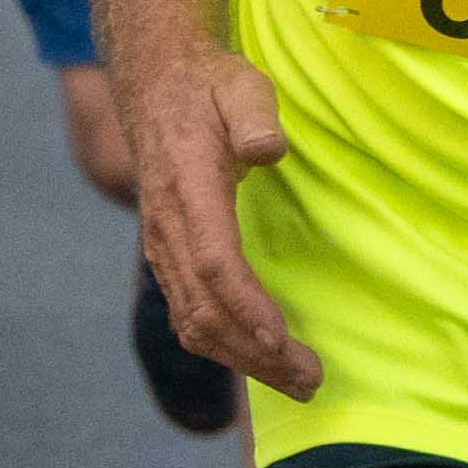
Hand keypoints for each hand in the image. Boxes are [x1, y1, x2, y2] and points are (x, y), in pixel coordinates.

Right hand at [125, 41, 316, 402]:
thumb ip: (254, 115)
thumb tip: (268, 148)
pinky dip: (222, 345)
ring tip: (296, 382)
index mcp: (188, 189)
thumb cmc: (210, 87)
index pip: (215, 262)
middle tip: (310, 382)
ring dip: (242, 359)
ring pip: (193, 321)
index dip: (246, 308)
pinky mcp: (168, 254)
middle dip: (255, 353)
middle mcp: (169, 227)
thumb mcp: (242, 85)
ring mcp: (163, 245)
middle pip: (205, 307)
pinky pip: (188, 312)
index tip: (280, 341)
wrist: (156, 87)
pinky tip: (258, 361)